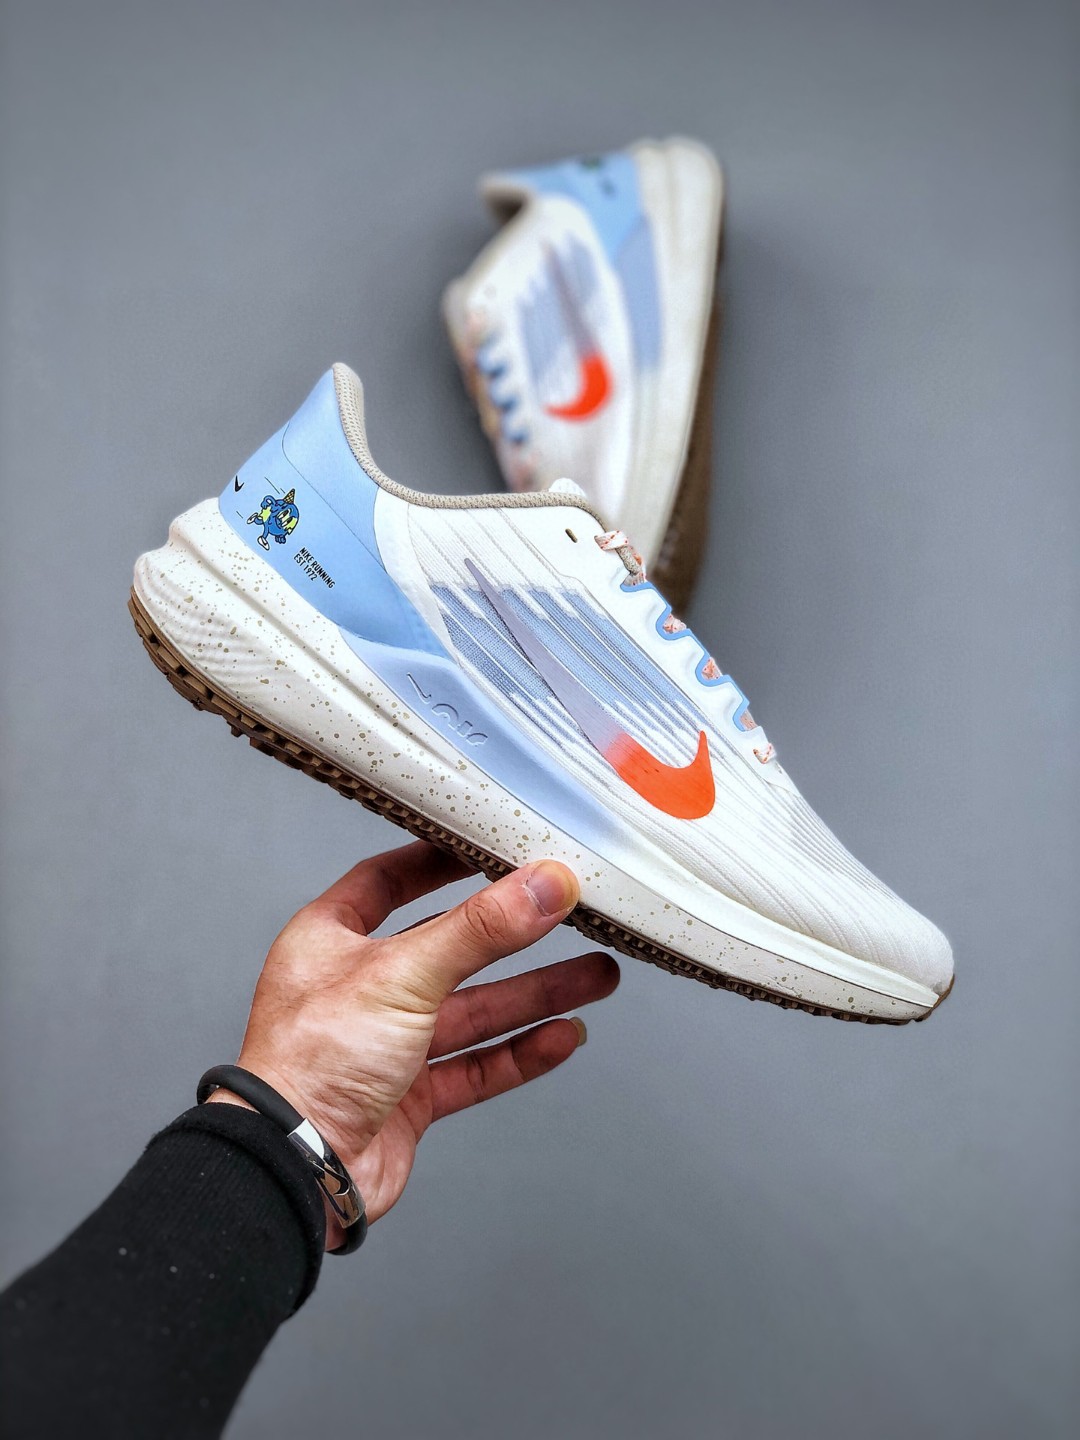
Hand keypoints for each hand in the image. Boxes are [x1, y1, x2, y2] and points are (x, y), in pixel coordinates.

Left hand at [209, 841, 618, 1242]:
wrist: (296, 1169)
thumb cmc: (310, 1064)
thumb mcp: (403, 973)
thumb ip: (480, 929)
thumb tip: (542, 885)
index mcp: (331, 940)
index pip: (388, 880)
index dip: (439, 861)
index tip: (490, 847)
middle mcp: (357, 988)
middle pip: (450, 949)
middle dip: (515, 937)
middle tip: (570, 915)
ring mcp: (385, 1045)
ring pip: (473, 1011)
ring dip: (534, 996)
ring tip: (596, 979)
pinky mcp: (409, 1097)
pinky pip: (476, 1066)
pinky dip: (520, 1053)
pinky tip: (562, 1037)